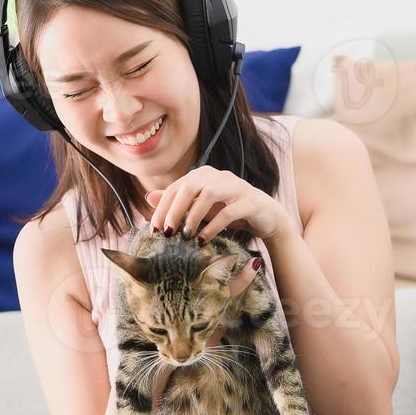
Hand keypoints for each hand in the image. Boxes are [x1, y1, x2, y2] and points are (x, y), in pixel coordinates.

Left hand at [145, 166, 293, 243]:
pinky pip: (228, 211)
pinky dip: (213, 226)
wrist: (265, 218)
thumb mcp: (199, 209)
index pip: (176, 188)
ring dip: (194, 216)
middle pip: (190, 187)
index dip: (162, 208)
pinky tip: (203, 239)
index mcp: (204, 175)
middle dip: (174, 211)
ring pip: (209, 195)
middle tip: (166, 233)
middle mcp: (219, 176)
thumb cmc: (228, 212)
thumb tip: (149, 197)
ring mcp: (236, 187)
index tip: (154, 229)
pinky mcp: (250, 201)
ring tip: (185, 236)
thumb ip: (177, 202)